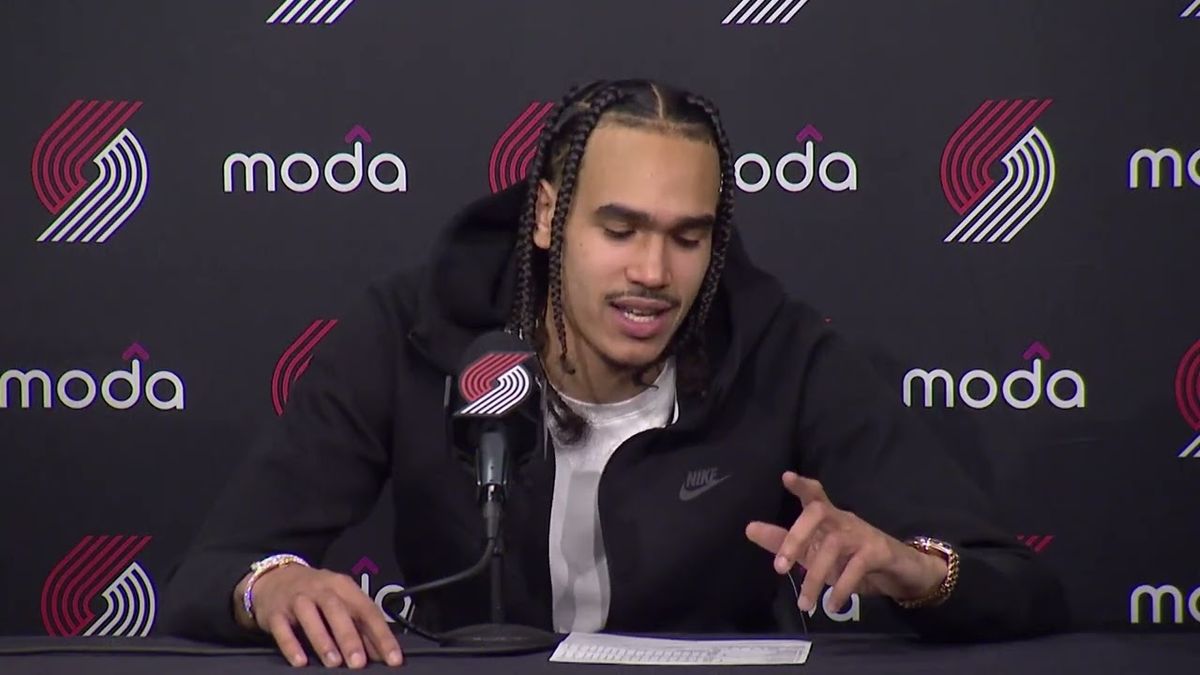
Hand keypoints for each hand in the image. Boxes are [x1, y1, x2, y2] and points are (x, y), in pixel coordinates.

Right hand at [235, 564, 402, 667]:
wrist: (275, 578)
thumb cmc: (316, 593)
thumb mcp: (340, 601)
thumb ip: (359, 625)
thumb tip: (380, 653)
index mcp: (344, 587)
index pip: (367, 610)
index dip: (381, 634)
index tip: (392, 658)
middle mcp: (322, 589)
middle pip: (338, 610)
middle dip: (350, 637)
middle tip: (359, 663)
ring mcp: (297, 599)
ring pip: (311, 616)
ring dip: (323, 640)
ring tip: (334, 663)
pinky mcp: (276, 612)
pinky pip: (283, 628)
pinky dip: (291, 645)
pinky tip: (300, 661)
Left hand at [745, 472, 948, 613]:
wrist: (901, 573)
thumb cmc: (852, 558)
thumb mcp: (814, 552)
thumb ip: (783, 542)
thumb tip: (749, 529)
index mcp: (828, 517)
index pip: (814, 494)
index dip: (801, 486)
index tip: (786, 477)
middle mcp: (843, 520)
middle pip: (818, 512)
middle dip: (795, 537)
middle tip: (779, 567)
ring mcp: (862, 534)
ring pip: (833, 546)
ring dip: (815, 577)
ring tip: (804, 603)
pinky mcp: (879, 552)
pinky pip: (856, 568)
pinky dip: (842, 588)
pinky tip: (831, 604)